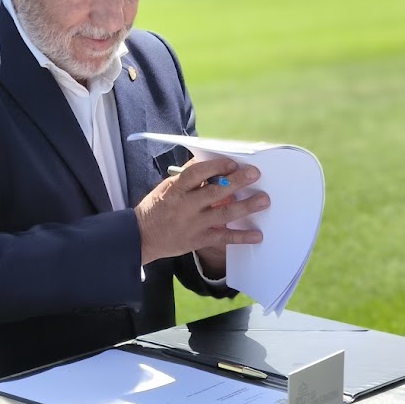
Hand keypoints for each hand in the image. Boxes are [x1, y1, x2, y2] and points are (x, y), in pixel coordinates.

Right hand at [135, 157, 267, 266]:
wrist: (141, 237)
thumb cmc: (156, 208)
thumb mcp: (167, 188)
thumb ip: (188, 178)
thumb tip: (212, 164)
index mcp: (176, 189)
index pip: (197, 173)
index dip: (215, 166)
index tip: (232, 163)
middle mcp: (185, 207)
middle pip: (215, 192)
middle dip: (237, 181)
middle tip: (255, 174)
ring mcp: (193, 225)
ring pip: (223, 214)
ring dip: (245, 206)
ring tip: (263, 200)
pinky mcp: (198, 240)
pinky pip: (223, 238)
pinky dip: (241, 237)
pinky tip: (257, 235)